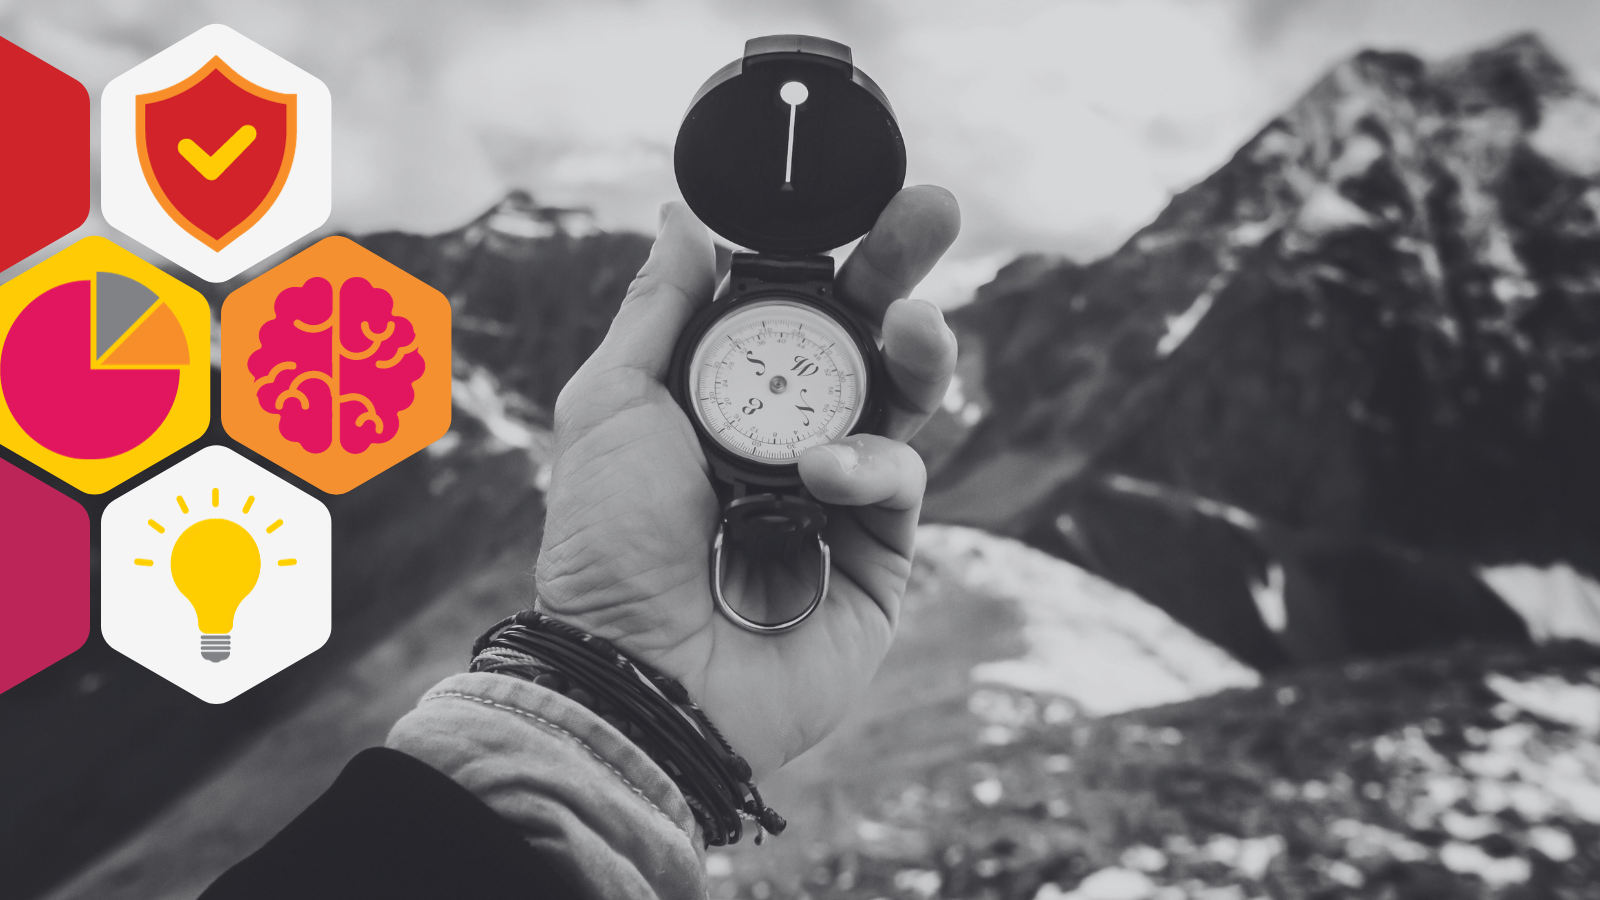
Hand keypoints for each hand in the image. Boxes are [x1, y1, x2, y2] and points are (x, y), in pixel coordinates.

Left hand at [535, 187, 959, 781]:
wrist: (635, 671)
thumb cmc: (607, 541)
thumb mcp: (612, 402)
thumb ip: (661, 309)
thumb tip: (683, 220)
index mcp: (724, 397)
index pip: (794, 309)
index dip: (830, 255)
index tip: (861, 202)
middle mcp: (787, 439)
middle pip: (862, 340)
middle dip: (900, 271)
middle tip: (932, 212)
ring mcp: (837, 498)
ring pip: (902, 404)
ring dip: (916, 354)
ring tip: (913, 326)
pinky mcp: (877, 555)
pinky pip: (900, 483)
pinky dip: (868, 466)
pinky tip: (825, 474)